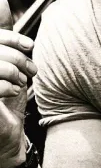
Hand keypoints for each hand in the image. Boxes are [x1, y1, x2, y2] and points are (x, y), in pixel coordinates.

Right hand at [0, 0, 37, 167]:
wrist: (6, 135)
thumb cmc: (5, 94)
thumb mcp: (7, 60)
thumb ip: (1, 32)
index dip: (12, 38)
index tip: (30, 47)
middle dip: (18, 58)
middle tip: (30, 70)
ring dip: (15, 72)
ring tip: (21, 81)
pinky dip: (6, 86)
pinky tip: (11, 92)